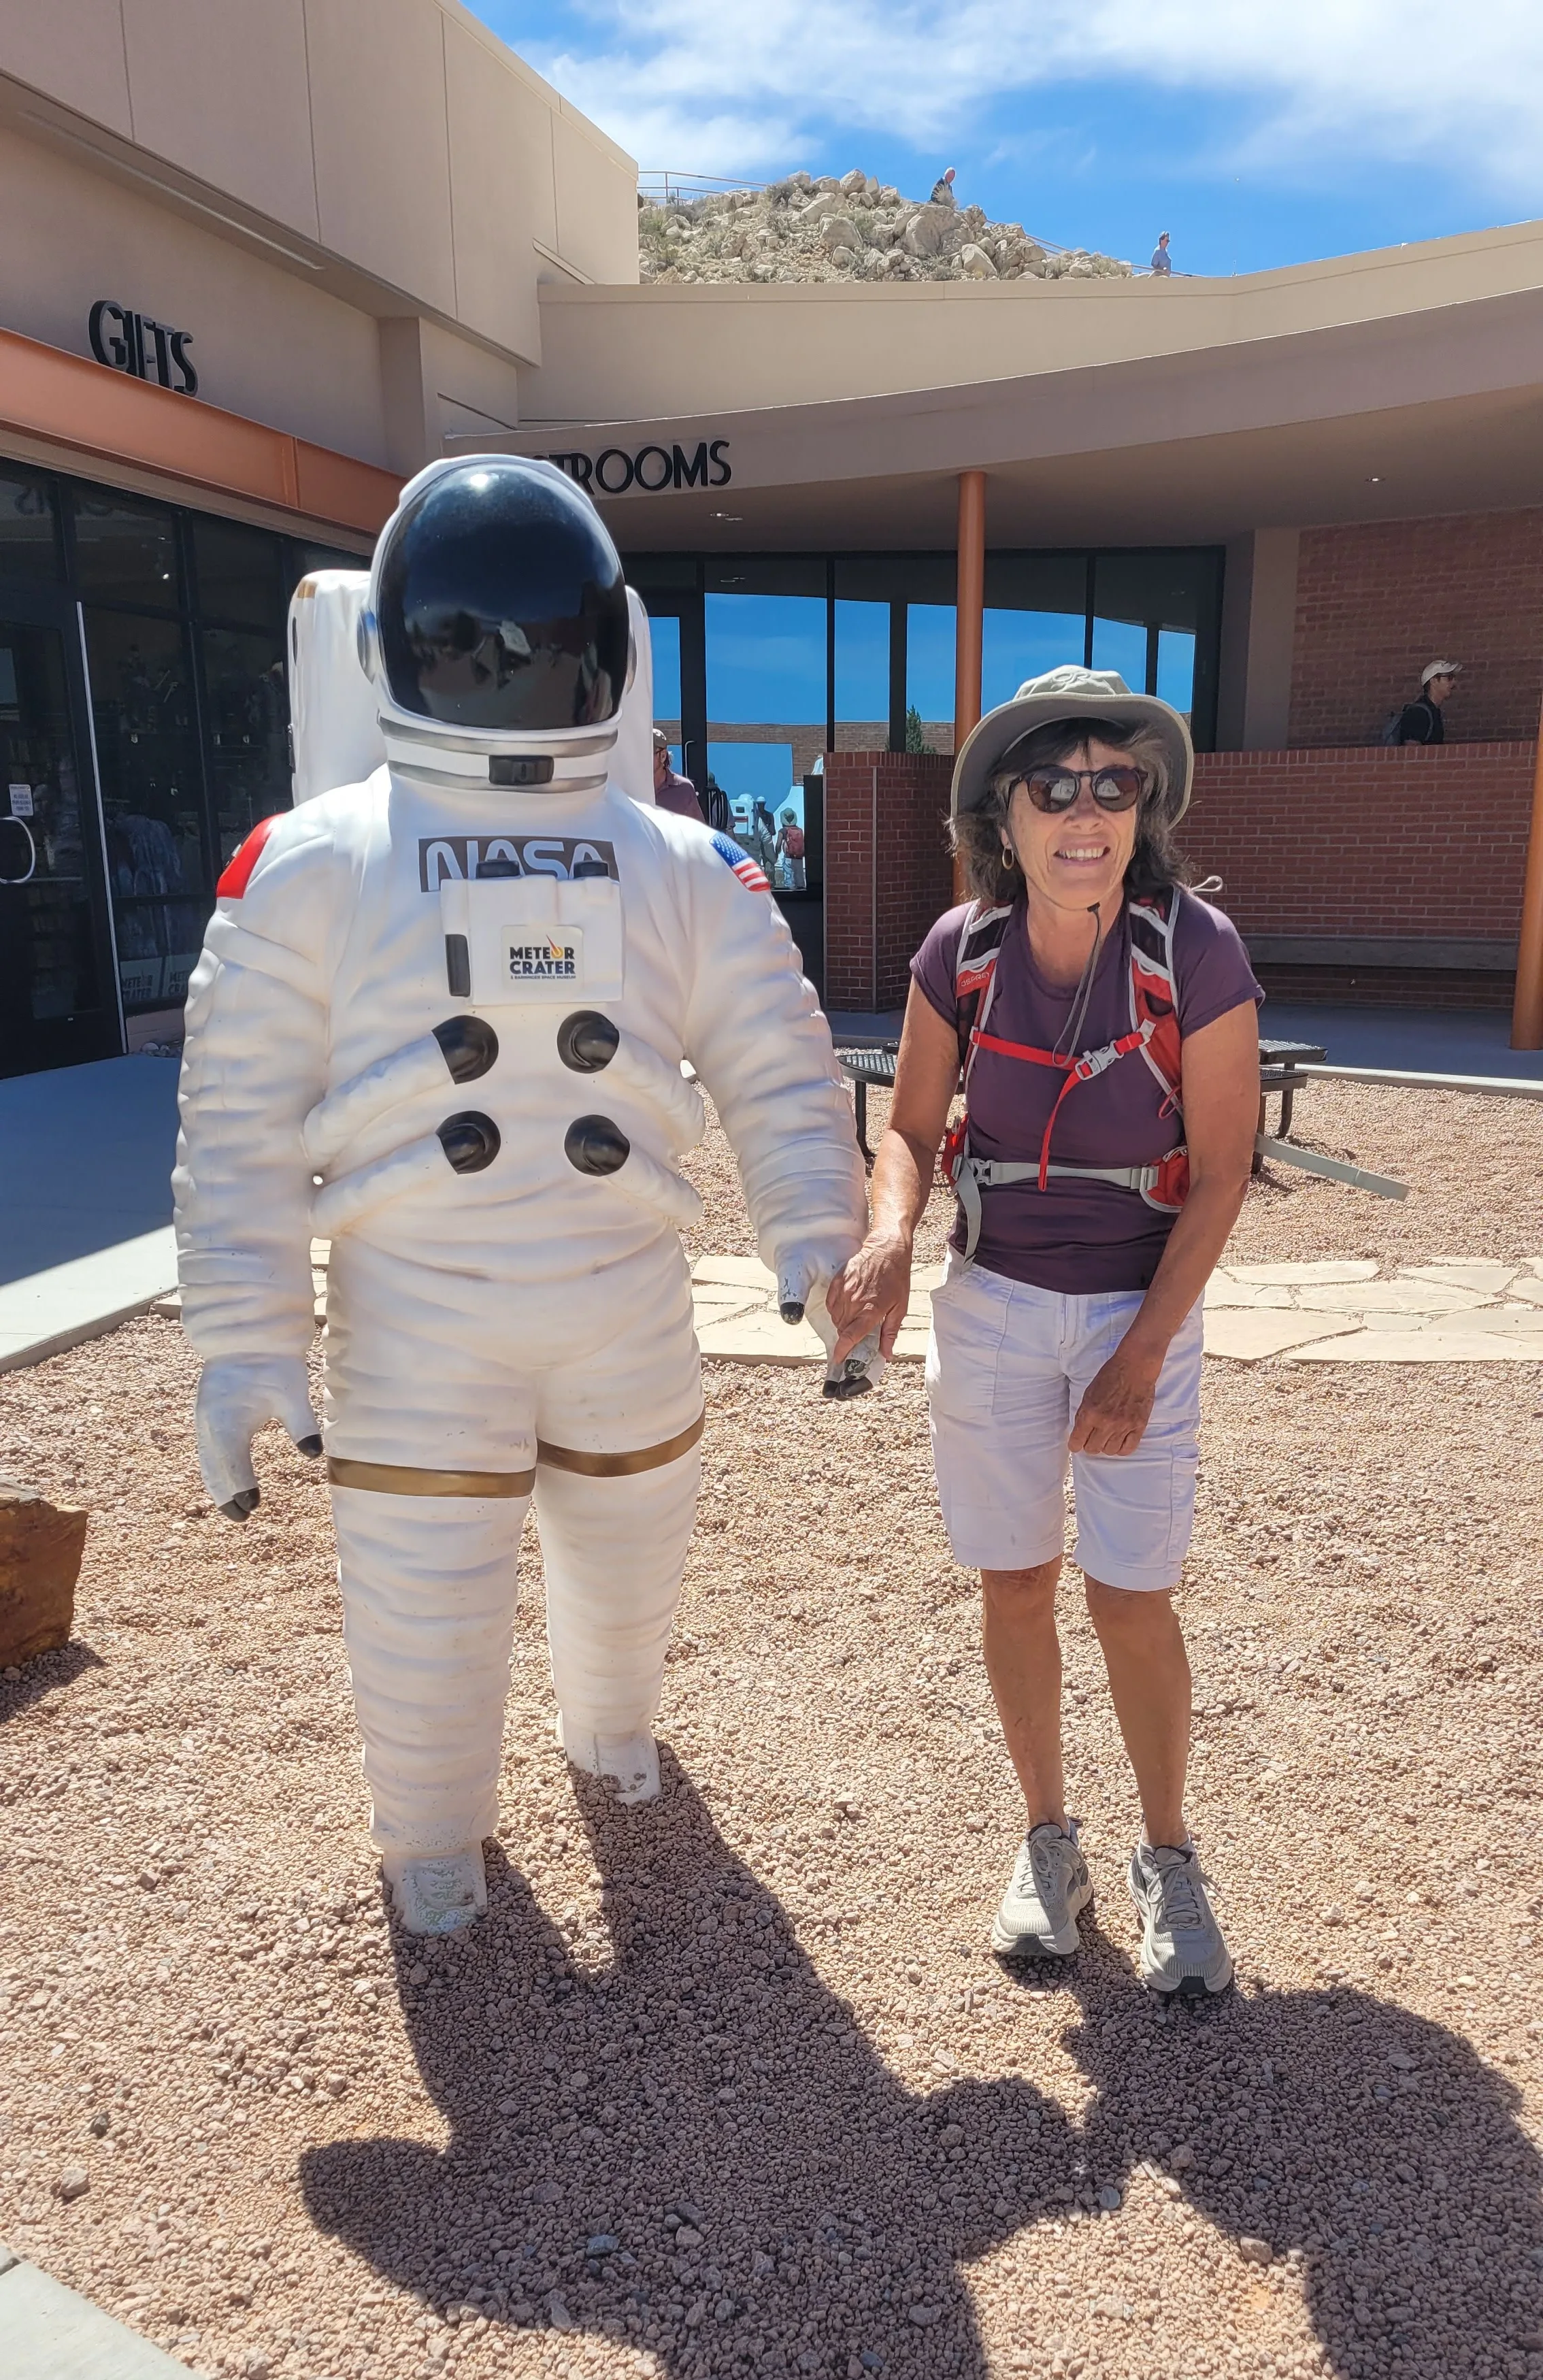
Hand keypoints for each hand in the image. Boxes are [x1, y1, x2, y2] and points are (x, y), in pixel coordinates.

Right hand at [195, 1356, 321, 1520]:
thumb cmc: (274, 1363)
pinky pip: (207, 1450)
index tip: (253, 1505)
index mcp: (229, 1418)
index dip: (241, 1485)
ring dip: (218, 1484)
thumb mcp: (292, 1391)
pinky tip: (225, 1482)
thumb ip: (302, 1423)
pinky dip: (214, 1469)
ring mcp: (204, 1420)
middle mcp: (211, 1422)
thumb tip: (315, 1453)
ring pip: (206, 1461)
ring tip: (233, 1509)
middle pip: (213, 1468)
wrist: (247, 1335)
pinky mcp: (207, 1416)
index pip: (233, 1461)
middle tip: (242, 1518)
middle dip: (226, 1494)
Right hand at [825, 1230, 912, 1363]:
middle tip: (859, 1330)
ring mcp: (844, 1290)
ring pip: (835, 1317)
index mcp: (870, 1310)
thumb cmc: (897, 1277)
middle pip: (842, 1329)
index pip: (850, 1336)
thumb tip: (886, 1354)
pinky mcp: (838, 1281)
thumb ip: (890, 1332)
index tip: (840, 1359)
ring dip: (843, 1322)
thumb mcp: (900, 1307)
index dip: (842, 1350)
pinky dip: (836, 1309)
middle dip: (848, 1335)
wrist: (887, 1249)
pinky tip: (848, 1306)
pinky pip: (831, 1303)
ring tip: (856, 1315)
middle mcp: (854, 1302)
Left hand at [1068, 1346, 1161, 1457]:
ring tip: (1107, 1436)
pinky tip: (1119, 1441)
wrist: (1135, 1368)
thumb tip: (1079, 1432)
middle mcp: (1106, 1422)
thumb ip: (1083, 1414)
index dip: (1075, 1445)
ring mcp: (1124, 1426)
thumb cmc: (1110, 1376)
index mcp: (1090, 1413)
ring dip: (1106, 1446)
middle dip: (1090, 1444)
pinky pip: (1128, 1449)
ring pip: (1109, 1451)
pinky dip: (1121, 1448)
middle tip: (1093, 1437)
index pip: (1077, 1442)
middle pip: (1093, 1449)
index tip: (1076, 1444)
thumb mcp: (1088, 1393)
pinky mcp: (1139, 1426)